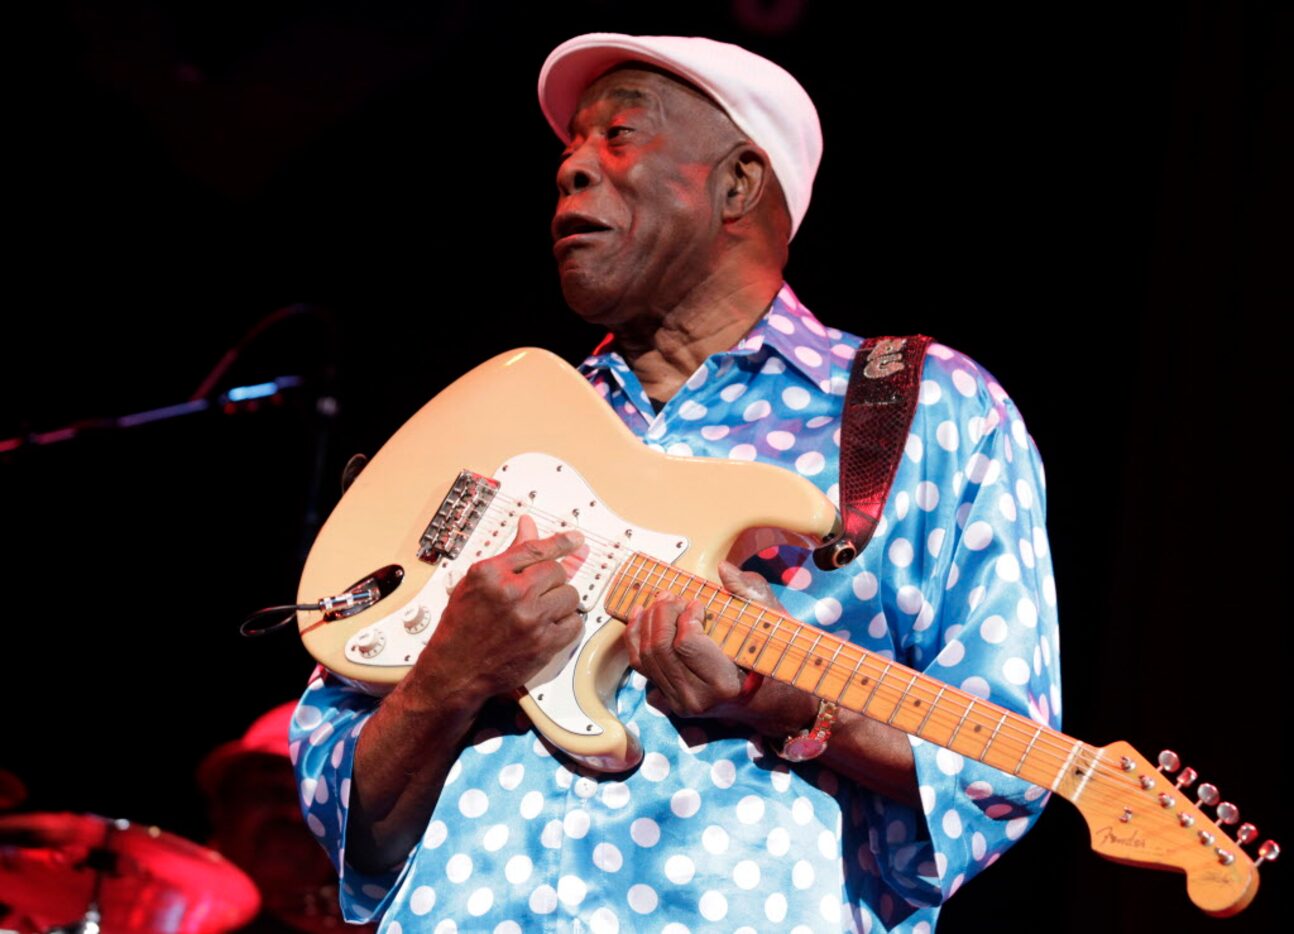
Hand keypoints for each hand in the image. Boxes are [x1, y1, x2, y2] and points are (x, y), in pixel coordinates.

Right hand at [406, 514, 585, 707]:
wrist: (454, 670)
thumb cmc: (461, 627)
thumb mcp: (476, 583)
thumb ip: (509, 555)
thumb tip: (527, 526)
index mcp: (491, 573)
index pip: (535, 549)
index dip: (560, 542)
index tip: (575, 540)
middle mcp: (512, 592)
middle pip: (557, 572)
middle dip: (551, 581)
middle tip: (539, 593)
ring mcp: (530, 619)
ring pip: (570, 596)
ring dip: (560, 602)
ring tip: (541, 611)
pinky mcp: (544, 643)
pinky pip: (575, 623)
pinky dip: (566, 624)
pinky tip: (548, 627)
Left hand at [623, 560, 817, 734]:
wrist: (765, 694)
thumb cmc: (769, 653)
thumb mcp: (769, 618)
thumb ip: (748, 591)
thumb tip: (724, 569)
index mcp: (724, 683)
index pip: (687, 643)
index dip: (687, 615)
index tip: (698, 604)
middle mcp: (698, 699)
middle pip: (661, 647)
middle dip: (663, 613)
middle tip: (674, 596)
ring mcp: (679, 702)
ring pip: (647, 655)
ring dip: (649, 620)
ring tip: (662, 601)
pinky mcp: (666, 698)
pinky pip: (640, 665)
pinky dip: (636, 636)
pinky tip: (642, 614)